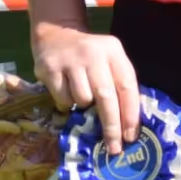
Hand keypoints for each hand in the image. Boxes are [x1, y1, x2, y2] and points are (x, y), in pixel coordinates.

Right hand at [32, 21, 140, 154]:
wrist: (57, 32)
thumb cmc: (92, 56)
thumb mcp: (111, 61)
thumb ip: (120, 85)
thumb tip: (128, 126)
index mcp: (114, 51)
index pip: (127, 87)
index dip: (130, 114)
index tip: (131, 136)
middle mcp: (93, 54)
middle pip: (106, 97)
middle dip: (111, 125)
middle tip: (114, 147)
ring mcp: (69, 60)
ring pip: (83, 99)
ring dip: (85, 107)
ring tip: (83, 98)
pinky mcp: (48, 68)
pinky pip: (63, 99)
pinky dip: (67, 102)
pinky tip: (67, 91)